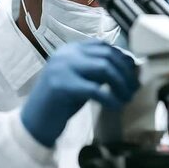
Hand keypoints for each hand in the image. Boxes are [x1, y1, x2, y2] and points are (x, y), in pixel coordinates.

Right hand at [21, 40, 138, 147]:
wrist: (35, 121)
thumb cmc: (60, 102)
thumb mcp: (81, 80)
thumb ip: (98, 71)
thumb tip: (128, 67)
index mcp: (70, 50)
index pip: (103, 46)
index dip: (122, 58)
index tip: (133, 73)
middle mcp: (66, 54)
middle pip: (107, 55)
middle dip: (125, 73)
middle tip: (133, 89)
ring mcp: (62, 68)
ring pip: (104, 68)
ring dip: (121, 84)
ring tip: (126, 98)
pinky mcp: (62, 86)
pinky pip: (95, 89)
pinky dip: (110, 98)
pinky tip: (116, 106)